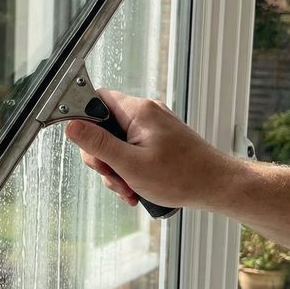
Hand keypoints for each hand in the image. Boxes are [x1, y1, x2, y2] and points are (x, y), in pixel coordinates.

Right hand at [65, 90, 237, 210]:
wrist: (217, 186)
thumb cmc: (181, 176)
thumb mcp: (129, 164)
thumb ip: (98, 144)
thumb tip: (72, 126)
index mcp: (137, 112)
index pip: (97, 100)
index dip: (84, 121)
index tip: (86, 146)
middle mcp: (146, 113)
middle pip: (104, 128)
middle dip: (103, 158)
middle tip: (114, 177)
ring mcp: (154, 127)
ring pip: (118, 144)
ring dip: (117, 169)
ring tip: (130, 189)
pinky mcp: (160, 140)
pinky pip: (133, 150)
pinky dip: (130, 169)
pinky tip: (137, 188)